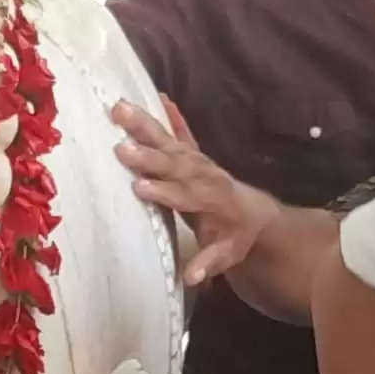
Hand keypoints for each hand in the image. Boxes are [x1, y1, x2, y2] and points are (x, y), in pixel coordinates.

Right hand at [109, 97, 278, 288]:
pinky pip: (182, 131)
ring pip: (170, 141)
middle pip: (174, 164)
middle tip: (121, 149)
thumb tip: (192, 278)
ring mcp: (198, 160)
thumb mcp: (227, 255)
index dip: (164, 193)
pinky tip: (160, 96)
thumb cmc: (235, 237)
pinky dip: (172, 114)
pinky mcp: (194, 153)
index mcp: (210, 201)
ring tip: (121, 108)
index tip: (139, 188)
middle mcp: (203, 175)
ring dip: (146, 125)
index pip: (184, 197)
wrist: (254, 214)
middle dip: (148, 158)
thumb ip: (210, 263)